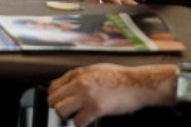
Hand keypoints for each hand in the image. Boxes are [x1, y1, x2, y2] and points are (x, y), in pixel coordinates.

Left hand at [48, 64, 175, 125]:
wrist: (137, 83)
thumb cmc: (120, 77)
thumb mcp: (95, 69)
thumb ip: (78, 76)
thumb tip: (63, 85)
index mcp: (79, 73)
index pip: (53, 86)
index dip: (56, 96)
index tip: (61, 101)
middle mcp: (80, 83)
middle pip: (53, 100)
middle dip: (60, 107)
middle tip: (70, 110)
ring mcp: (87, 96)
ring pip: (61, 111)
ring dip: (69, 115)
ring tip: (79, 114)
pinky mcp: (95, 109)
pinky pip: (78, 121)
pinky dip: (82, 123)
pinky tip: (89, 118)